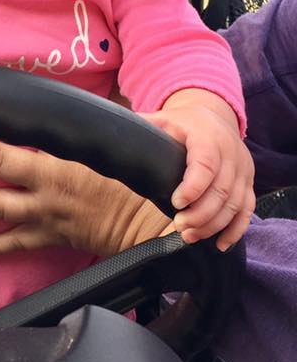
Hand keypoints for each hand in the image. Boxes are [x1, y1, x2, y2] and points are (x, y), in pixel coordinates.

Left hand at [0, 129, 173, 259]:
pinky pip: (18, 243)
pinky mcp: (52, 237)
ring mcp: (44, 216)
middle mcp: (43, 190)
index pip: (1, 148)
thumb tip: (75, 101)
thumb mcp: (115, 139)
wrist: (152, 224)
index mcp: (57, 164)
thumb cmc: (137, 177)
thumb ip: (89, 120)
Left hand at [141, 89, 254, 250]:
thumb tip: (112, 133)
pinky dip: (235, 230)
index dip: (193, 186)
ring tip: (189, 235)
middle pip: (221, 189)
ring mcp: (243, 169)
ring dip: (213, 225)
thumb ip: (141, 126)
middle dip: (200, 214)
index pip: (206, 163)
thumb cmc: (183, 123)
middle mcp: (231, 152)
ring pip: (235, 203)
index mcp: (207, 136)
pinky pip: (247, 210)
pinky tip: (220, 244)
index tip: (176, 203)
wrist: (214, 117)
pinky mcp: (248, 183)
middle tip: (179, 226)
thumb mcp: (162, 119)